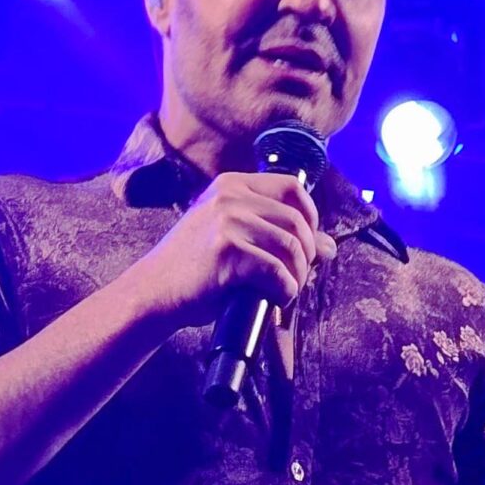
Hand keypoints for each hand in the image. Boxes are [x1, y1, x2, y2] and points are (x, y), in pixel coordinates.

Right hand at [135, 171, 335, 325]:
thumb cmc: (194, 271)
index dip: (311, 217)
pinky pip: (276, 272)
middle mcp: (229, 197)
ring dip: (297, 276)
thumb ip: (275, 234)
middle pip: (296, 220)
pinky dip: (284, 291)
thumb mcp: (233, 239)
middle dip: (306, 254)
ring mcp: (227, 222)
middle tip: (298, 276)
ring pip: (290, 247)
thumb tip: (330, 246)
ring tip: (285, 291)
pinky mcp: (226, 252)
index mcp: (231, 185)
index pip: (292, 188)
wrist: (153, 293)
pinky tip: (276, 300)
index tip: (307, 244)